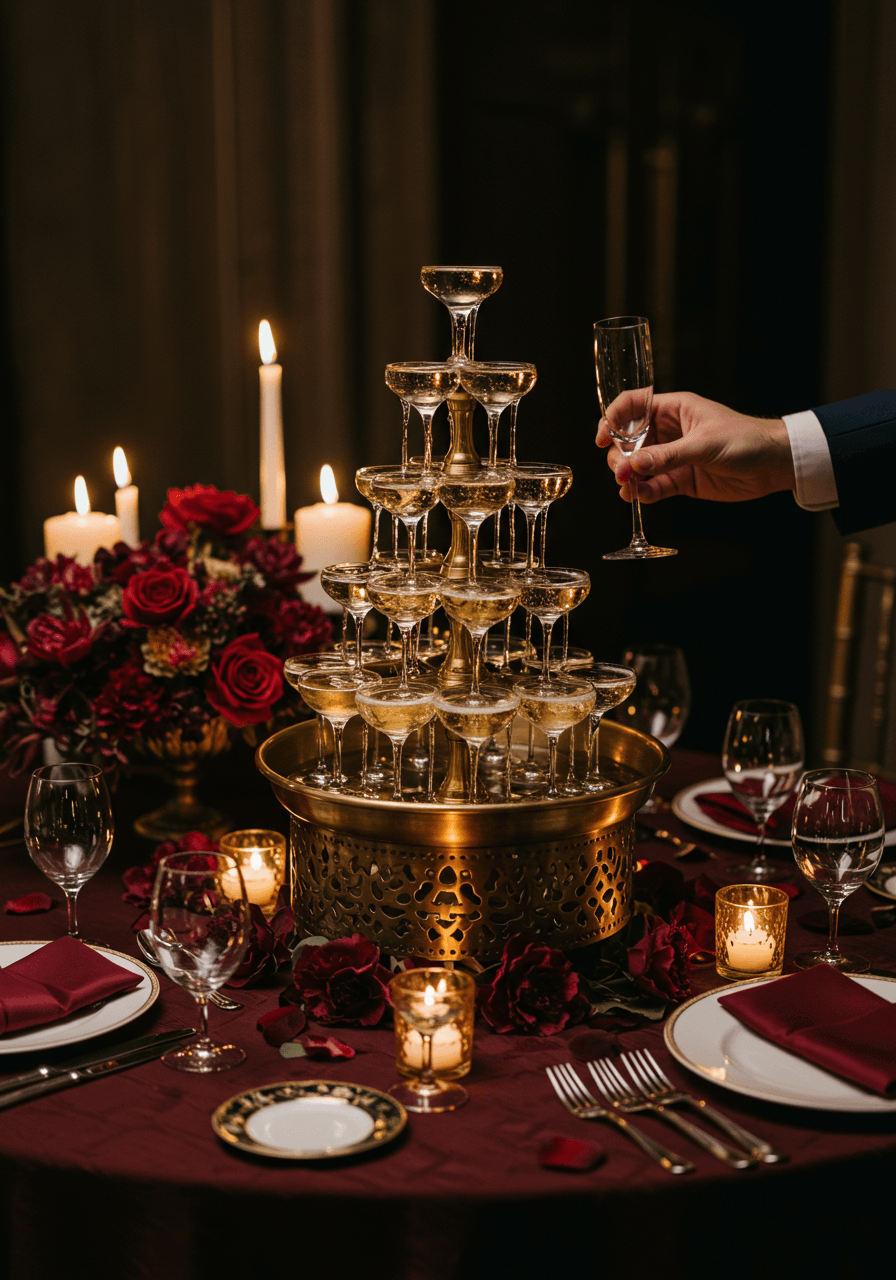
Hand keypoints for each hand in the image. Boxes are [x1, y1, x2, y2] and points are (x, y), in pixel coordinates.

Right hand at [596, 391, 794, 504]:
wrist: (774, 465)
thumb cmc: (746, 440)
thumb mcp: (704, 445)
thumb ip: (666, 456)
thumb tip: (632, 466)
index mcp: (674, 409)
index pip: (633, 406)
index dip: (612, 419)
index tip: (602, 438)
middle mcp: (670, 431)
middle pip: (629, 441)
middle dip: (620, 456)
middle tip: (621, 472)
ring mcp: (674, 457)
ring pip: (639, 466)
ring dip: (629, 478)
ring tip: (628, 489)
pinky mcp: (682, 479)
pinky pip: (654, 486)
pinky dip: (644, 492)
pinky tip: (639, 497)